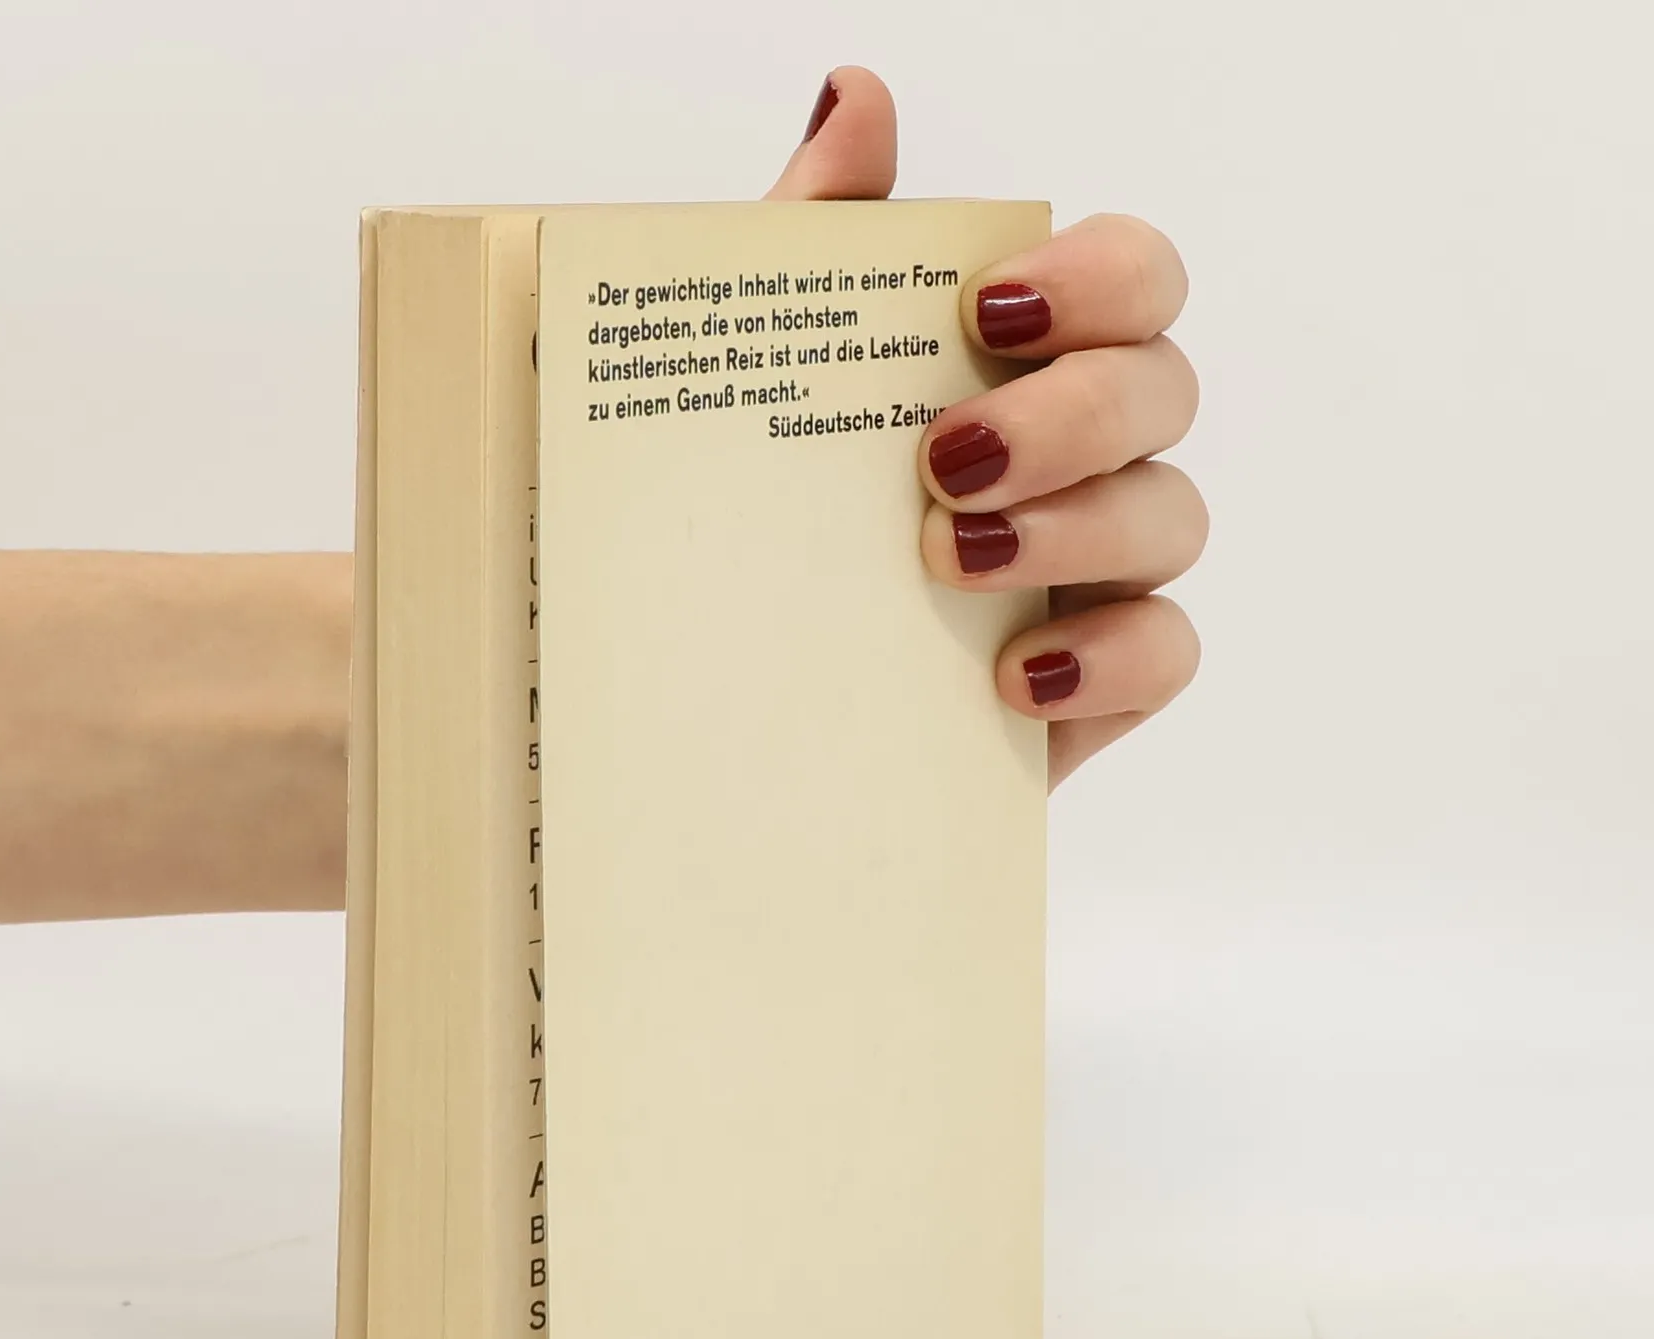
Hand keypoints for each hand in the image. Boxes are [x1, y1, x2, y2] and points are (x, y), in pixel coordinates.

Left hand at [767, 68, 1204, 788]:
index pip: (1132, 280)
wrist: (717, 692)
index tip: (988, 309)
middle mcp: (1083, 454)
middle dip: (1069, 415)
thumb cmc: (755, 518)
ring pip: (1173, 516)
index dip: (1095, 278)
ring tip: (946, 561)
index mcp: (1024, 365)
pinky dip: (1107, 657)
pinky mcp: (1096, 680)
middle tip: (944, 460)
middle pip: (1163, 389)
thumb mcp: (757, 377)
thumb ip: (818, 242)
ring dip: (1073, 529)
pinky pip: (1167, 652)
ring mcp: (1098, 568)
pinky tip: (1013, 677)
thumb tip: (855, 94)